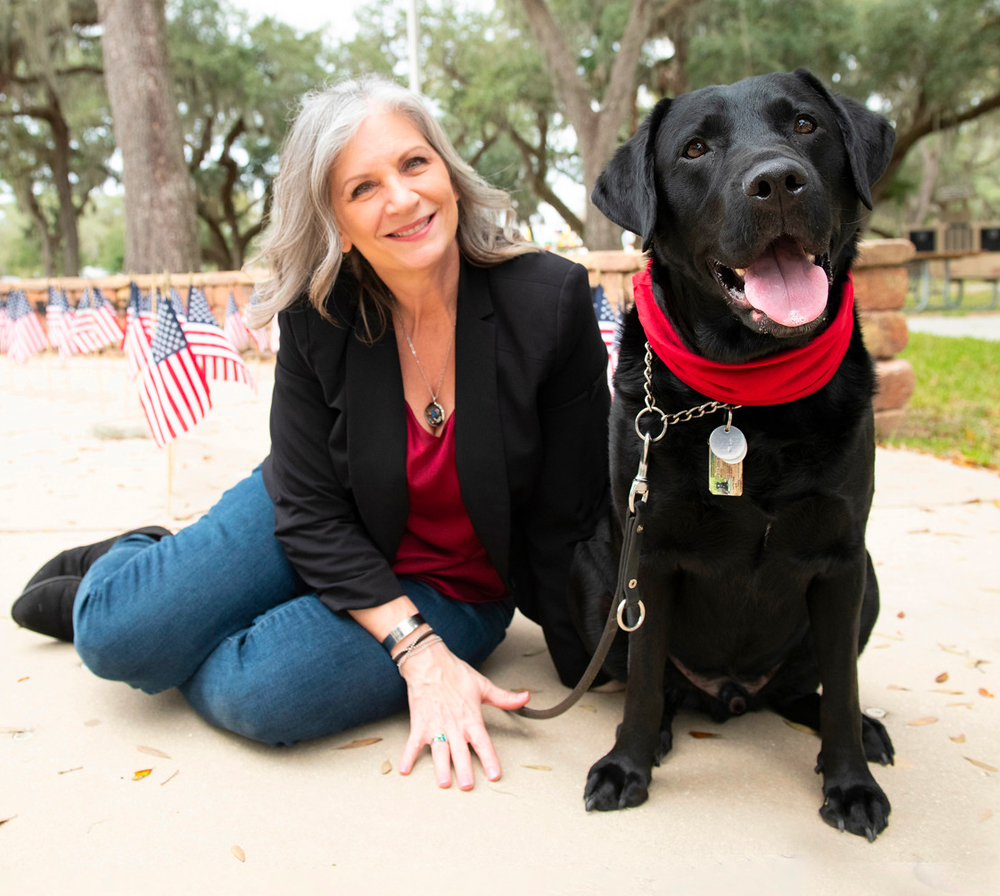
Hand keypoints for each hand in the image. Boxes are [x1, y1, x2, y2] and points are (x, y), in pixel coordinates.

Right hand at [397, 640, 529, 789]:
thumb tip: (526, 698)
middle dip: (465, 769)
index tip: (494, 774)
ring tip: (444, 783)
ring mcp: (435, 726)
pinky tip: (405, 770)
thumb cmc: (455, 673)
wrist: (429, 662)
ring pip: (439, 751)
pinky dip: (408, 756)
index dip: (489, 759)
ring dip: (441, 767)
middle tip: (468, 785)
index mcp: (471, 717)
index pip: (483, 742)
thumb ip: (505, 698)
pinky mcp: (419, 724)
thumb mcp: (483, 685)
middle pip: (461, 751)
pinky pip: (413, 743)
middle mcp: (454, 725)